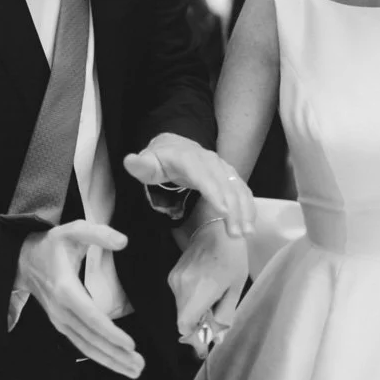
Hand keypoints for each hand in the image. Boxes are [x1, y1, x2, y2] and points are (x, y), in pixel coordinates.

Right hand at [16, 220, 142, 377]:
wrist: (24, 260)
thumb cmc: (52, 245)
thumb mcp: (72, 230)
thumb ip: (98, 233)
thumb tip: (123, 242)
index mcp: (65, 290)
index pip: (91, 317)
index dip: (111, 332)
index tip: (131, 344)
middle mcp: (61, 311)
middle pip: (91, 338)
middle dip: (116, 355)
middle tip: (140, 366)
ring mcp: (60, 321)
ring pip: (87, 346)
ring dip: (111, 361)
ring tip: (134, 370)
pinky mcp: (62, 325)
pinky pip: (82, 345)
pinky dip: (100, 356)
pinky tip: (116, 363)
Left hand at [124, 133, 255, 237]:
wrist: (176, 146)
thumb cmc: (160, 159)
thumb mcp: (148, 162)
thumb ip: (139, 165)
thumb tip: (130, 160)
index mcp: (190, 159)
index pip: (204, 176)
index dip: (215, 193)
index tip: (223, 211)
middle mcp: (211, 161)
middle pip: (226, 185)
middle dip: (234, 209)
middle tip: (235, 234)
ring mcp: (223, 168)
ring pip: (238, 188)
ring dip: (244, 210)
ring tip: (245, 234)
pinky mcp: (230, 176)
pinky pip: (243, 191)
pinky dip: (248, 207)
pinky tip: (249, 225)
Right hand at [169, 219, 247, 354]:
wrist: (217, 228)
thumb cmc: (231, 256)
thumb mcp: (235, 288)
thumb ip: (225, 315)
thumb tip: (216, 338)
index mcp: (199, 291)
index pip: (184, 326)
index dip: (193, 338)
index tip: (203, 346)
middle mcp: (181, 287)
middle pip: (183, 319)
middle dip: (198, 325)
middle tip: (215, 320)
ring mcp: (174, 279)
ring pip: (181, 308)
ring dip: (195, 312)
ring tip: (213, 299)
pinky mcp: (173, 274)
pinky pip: (180, 296)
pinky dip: (191, 300)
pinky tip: (205, 288)